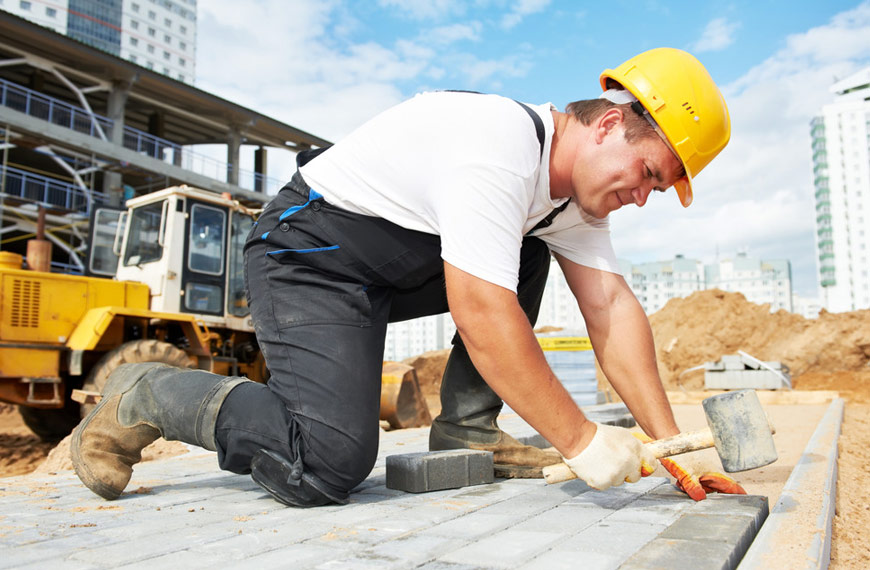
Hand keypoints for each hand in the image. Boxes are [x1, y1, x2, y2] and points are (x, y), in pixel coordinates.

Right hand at [563, 423, 656, 489]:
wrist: (579, 439)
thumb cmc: (598, 435)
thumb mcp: (622, 435)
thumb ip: (635, 447)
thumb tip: (644, 459)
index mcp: (635, 449)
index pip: (652, 464)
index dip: (645, 466)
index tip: (640, 467)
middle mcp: (629, 463)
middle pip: (635, 476)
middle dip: (627, 472)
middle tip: (613, 462)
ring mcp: (617, 474)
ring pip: (619, 481)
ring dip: (612, 475)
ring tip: (600, 462)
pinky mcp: (604, 483)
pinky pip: (606, 485)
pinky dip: (600, 480)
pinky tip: (594, 468)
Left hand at [632, 433, 746, 500]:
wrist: (668, 447)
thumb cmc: (680, 457)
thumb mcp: (686, 475)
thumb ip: (693, 487)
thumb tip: (701, 498)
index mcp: (716, 474)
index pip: (733, 487)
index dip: (742, 496)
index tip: (750, 505)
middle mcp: (712, 475)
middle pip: (719, 493)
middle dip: (711, 498)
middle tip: (703, 499)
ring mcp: (704, 475)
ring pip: (706, 490)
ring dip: (697, 491)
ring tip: (685, 485)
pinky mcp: (696, 475)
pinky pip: (696, 486)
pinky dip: (689, 487)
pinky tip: (681, 483)